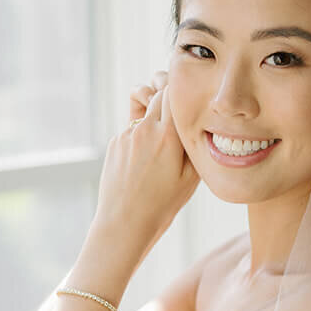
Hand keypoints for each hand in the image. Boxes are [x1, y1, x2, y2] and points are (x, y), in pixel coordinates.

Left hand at [93, 72, 199, 261]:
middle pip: (156, 92)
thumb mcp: (191, 177)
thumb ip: (194, 143)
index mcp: (167, 135)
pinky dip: (140, 139)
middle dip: (165, 95)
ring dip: (153, 120)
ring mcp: (126, 135)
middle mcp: (144, 129)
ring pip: (143, 112)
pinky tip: (144, 165)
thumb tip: (196, 120)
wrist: (124, 224)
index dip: (179, 86)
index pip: (172, 89)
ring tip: (160, 149)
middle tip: (174, 109)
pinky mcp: (114, 144)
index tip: (186, 93)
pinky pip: (131, 131)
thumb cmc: (162, 205)